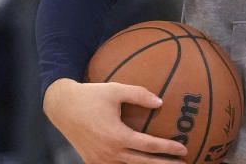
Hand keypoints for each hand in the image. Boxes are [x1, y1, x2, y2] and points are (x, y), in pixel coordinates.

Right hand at [43, 78, 187, 163]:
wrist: (61, 106)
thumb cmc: (90, 95)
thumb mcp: (116, 90)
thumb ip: (139, 94)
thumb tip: (160, 102)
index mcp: (117, 136)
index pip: (149, 145)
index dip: (168, 148)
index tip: (183, 149)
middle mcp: (109, 152)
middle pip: (143, 163)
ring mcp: (100, 160)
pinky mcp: (92, 161)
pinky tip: (141, 163)